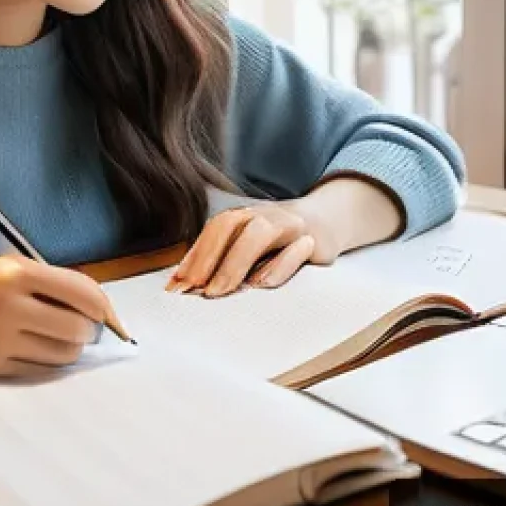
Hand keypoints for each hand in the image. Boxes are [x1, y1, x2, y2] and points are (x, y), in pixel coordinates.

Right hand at [0, 255, 114, 376]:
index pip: (82, 292)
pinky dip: (48, 365)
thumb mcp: (5, 270)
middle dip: (88, 331)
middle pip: (78, 328)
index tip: (112, 318)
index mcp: (16, 272)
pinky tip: (38, 352)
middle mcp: (8, 303)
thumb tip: (99, 309)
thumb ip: (50, 284)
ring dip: (70, 350)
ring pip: (63, 355)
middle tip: (81, 329)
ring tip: (57, 340)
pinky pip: (38, 372)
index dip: (105, 308)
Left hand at [165, 202, 340, 297]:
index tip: (176, 285)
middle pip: (231, 226)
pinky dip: (279, 266)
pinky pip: (297, 249)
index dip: (193, 255)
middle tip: (194, 290)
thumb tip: (187, 286)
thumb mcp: (251, 245)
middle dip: (208, 258)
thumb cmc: (280, 242)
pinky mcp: (316, 241)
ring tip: (218, 291)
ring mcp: (290, 225)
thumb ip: (224, 260)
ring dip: (236, 263)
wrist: (328, 221)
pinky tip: (263, 285)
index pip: (214, 230)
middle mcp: (265, 215)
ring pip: (260, 233)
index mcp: (245, 216)